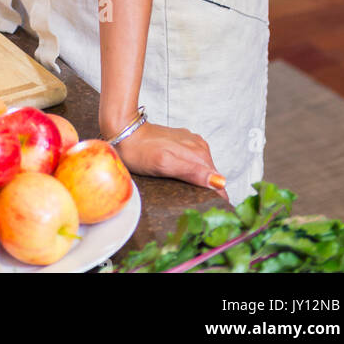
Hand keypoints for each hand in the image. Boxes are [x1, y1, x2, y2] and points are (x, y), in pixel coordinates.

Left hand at [103, 118, 229, 200]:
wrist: (123, 131)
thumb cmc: (140, 151)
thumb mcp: (164, 164)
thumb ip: (192, 172)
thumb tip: (219, 182)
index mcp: (199, 153)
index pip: (218, 183)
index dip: (215, 199)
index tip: (207, 212)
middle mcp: (199, 146)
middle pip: (212, 177)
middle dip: (207, 192)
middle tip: (191, 205)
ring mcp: (191, 143)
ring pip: (204, 170)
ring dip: (199, 182)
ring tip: (185, 193)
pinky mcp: (183, 143)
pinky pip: (194, 162)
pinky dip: (191, 172)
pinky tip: (180, 178)